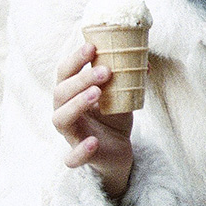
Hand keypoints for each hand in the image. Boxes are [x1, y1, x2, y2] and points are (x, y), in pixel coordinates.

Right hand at [53, 43, 133, 200]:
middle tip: (105, 71)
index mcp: (72, 94)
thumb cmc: (113, 117)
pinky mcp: (80, 157)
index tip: (92, 47)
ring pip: (60, 119)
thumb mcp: (122, 95)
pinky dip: (80, 150)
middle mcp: (65, 112)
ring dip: (76, 104)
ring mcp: (71, 135)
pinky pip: (71, 158)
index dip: (75, 59)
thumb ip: (128, 78)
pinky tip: (93, 142)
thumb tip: (145, 59)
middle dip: (81, 79)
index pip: (65, 73)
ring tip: (97, 93)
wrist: (118, 151)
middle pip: (61, 93)